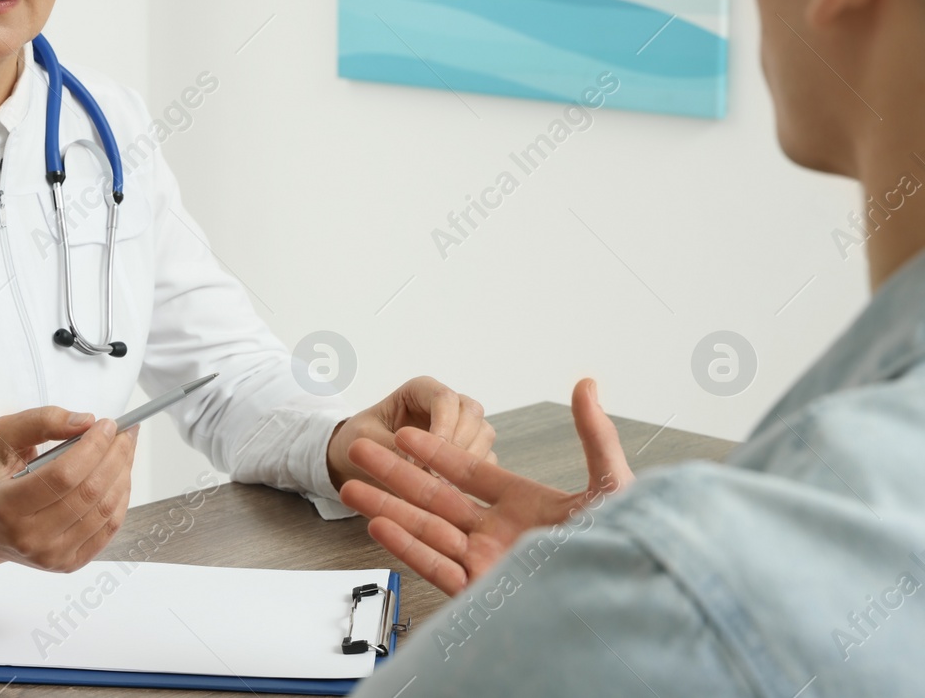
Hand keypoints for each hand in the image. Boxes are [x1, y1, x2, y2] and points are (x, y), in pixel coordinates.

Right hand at [0, 405, 137, 572]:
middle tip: (124, 432)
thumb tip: (84, 422)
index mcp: (7, 507)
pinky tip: (120, 476)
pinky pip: (108, 529)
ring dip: (123, 474)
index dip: (93, 447)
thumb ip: (41, 422)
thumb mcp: (2, 439)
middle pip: (89, 493)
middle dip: (116, 455)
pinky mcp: (69, 562)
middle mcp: (29, 537)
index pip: (63, 476)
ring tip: (125, 450)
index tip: (107, 425)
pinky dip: (121, 498)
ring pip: (104, 511)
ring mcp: (52, 555)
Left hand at [326, 376, 493, 491]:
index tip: (432, 452)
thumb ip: (393, 448)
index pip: (444, 397)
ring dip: (470, 458)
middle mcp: (445, 405)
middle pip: (471, 411)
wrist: (357, 461)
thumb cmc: (359, 441)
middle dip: (461, 440)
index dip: (444, 423)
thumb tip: (423, 467)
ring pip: (484, 433)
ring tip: (446, 485)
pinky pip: (485, 460)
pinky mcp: (467, 453)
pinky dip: (474, 476)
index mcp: (419, 391)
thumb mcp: (366, 441)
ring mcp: (460, 428)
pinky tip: (454, 493)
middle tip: (442, 472)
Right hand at [339, 378, 633, 595]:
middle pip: (436, 499)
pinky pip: (436, 567)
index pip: (469, 474)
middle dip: (395, 475)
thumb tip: (587, 385)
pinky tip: (379, 524)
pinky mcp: (484, 594)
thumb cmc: (633, 548)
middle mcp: (501, 536)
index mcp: (527, 508)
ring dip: (387, 508)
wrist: (635, 601)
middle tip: (361, 452)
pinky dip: (406, 546)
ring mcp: (490, 565)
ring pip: (426, 531)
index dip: (436, 453)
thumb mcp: (613, 484)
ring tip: (351, 487)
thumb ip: (594, 436)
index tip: (405, 435)